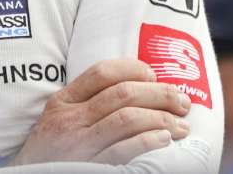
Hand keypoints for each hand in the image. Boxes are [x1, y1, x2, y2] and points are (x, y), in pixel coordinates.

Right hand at [12, 58, 191, 165]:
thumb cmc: (50, 152)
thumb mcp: (57, 120)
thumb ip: (84, 103)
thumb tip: (137, 88)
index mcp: (62, 102)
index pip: (101, 72)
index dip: (134, 68)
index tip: (154, 75)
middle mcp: (69, 120)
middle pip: (122, 94)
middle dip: (160, 94)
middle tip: (182, 101)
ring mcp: (78, 145)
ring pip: (127, 119)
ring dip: (162, 119)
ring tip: (181, 125)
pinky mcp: (88, 166)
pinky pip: (122, 150)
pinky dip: (147, 141)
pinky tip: (164, 140)